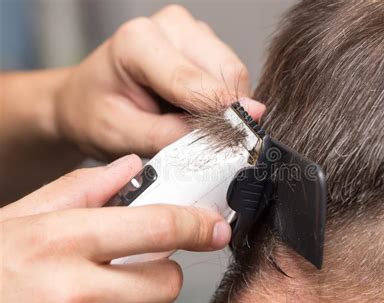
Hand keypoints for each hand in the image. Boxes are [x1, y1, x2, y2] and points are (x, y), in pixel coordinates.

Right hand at [0, 155, 230, 302]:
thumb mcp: (19, 218)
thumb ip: (81, 189)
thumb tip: (132, 168)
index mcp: (62, 241)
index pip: (158, 226)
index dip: (196, 224)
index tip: (213, 227)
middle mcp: (74, 292)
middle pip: (165, 282)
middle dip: (158, 272)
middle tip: (131, 267)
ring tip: (88, 302)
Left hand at [55, 5, 264, 159]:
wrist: (85, 101)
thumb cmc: (96, 114)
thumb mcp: (124, 135)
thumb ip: (173, 135)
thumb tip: (223, 135)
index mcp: (138, 41)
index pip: (192, 80)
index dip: (221, 110)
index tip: (241, 135)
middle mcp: (169, 26)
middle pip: (225, 70)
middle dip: (226, 110)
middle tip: (211, 140)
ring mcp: (189, 31)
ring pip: (233, 72)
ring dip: (224, 105)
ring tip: (191, 122)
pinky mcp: (202, 43)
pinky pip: (229, 75)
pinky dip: (222, 100)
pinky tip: (195, 110)